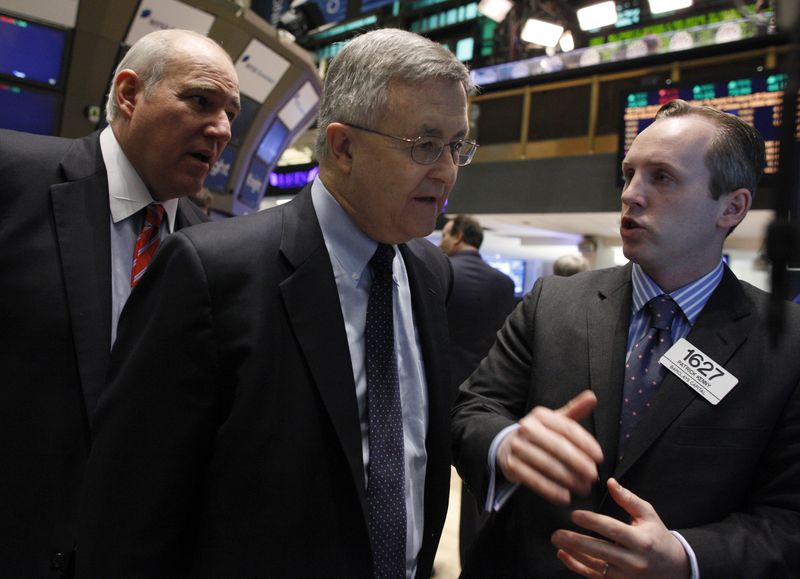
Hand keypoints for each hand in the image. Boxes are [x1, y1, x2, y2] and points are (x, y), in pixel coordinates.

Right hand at [496, 390, 602, 504]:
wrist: (506, 445)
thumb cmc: (539, 434)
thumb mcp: (555, 420)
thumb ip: (574, 410)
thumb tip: (592, 396)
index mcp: (540, 415)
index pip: (567, 428)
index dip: (585, 443)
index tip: (599, 457)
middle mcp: (526, 428)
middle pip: (558, 447)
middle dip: (578, 463)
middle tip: (593, 475)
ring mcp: (517, 447)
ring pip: (547, 465)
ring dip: (568, 479)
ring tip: (584, 488)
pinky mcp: (511, 466)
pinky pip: (534, 480)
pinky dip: (551, 490)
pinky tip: (565, 496)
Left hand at [551, 478, 690, 578]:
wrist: (674, 568)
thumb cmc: (658, 538)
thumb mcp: (648, 515)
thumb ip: (628, 499)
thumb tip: (610, 483)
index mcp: (641, 541)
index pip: (613, 530)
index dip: (592, 522)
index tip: (575, 515)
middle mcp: (633, 560)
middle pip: (600, 550)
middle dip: (575, 541)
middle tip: (557, 533)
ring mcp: (625, 575)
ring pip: (595, 565)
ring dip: (573, 553)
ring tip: (557, 540)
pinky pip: (594, 576)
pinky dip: (577, 566)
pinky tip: (564, 555)